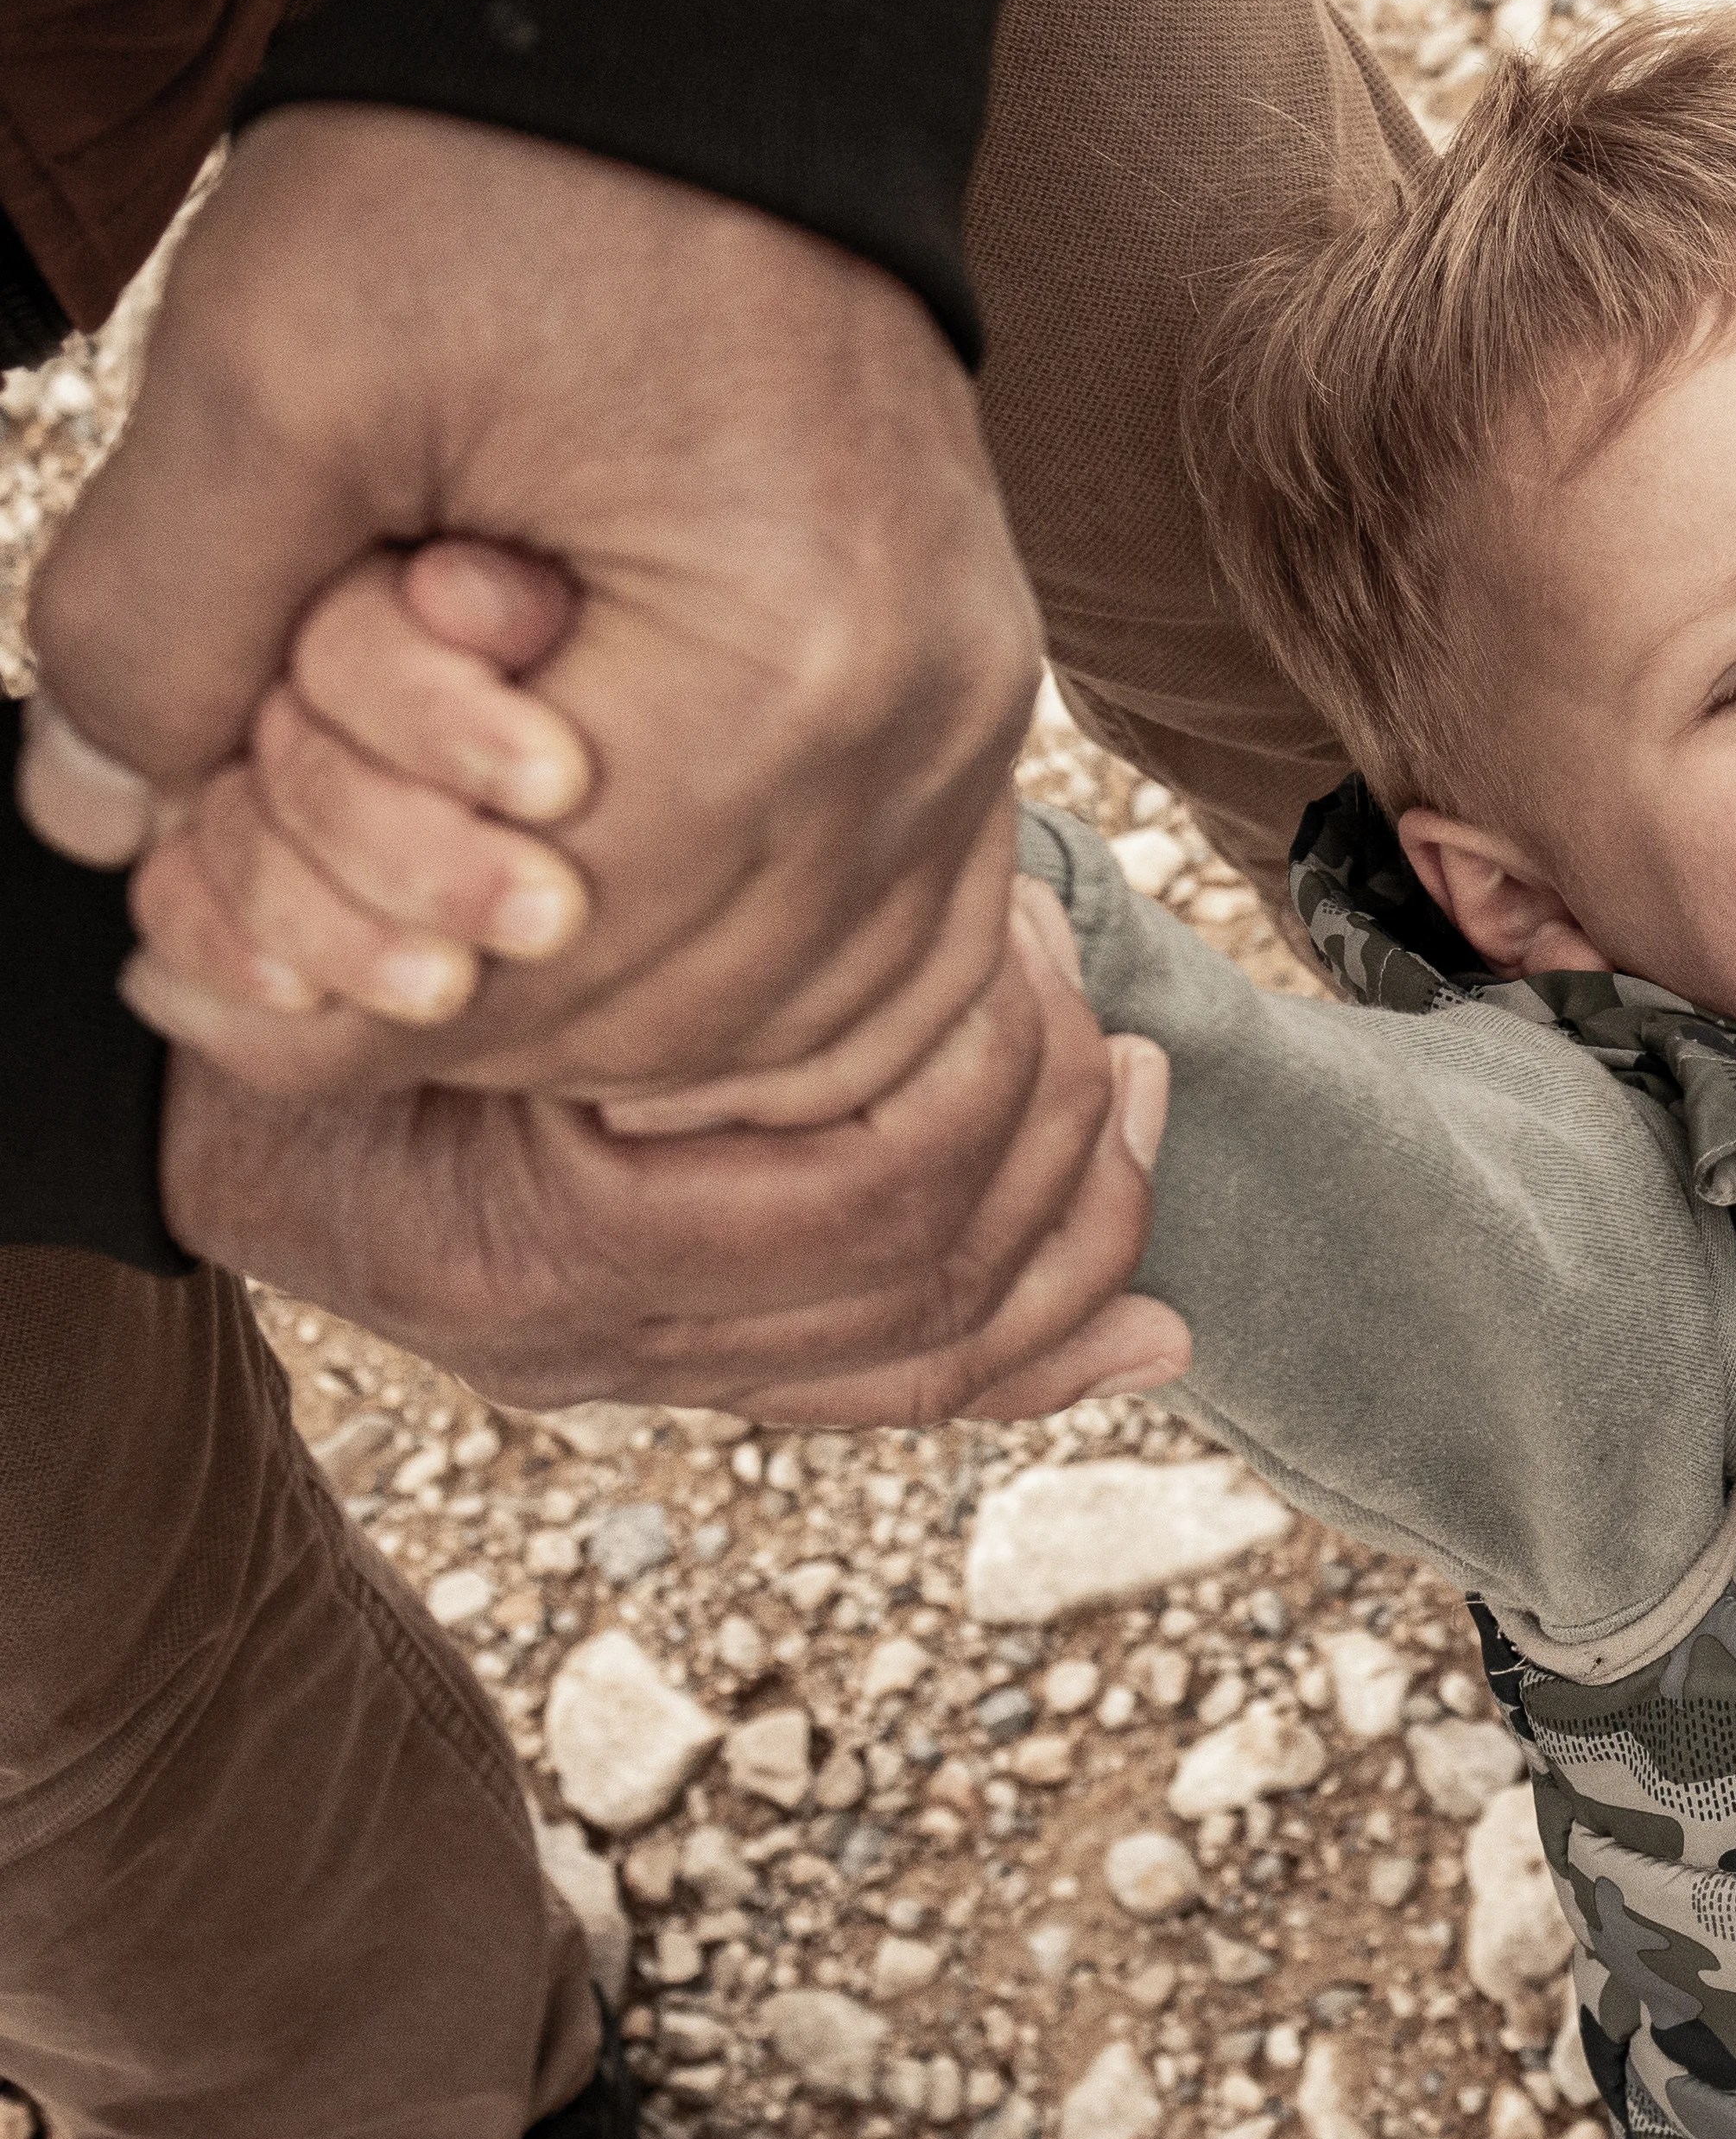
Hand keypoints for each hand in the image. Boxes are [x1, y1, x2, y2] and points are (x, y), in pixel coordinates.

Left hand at [20, 104, 1044, 1122]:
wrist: (719, 27)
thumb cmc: (515, 171)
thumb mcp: (272, 372)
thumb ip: (158, 624)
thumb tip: (93, 824)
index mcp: (780, 675)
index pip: (534, 962)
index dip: (330, 995)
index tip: (185, 968)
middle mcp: (919, 737)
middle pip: (661, 1022)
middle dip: (449, 1015)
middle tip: (271, 959)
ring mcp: (976, 729)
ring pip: (788, 1020)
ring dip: (596, 1029)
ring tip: (429, 962)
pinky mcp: (979, 703)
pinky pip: (902, 952)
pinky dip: (764, 1008)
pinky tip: (638, 990)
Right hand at [164, 878, 1192, 1425]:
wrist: (194, 1081)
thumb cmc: (295, 940)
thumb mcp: (382, 880)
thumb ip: (555, 875)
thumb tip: (641, 738)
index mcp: (546, 1233)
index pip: (861, 1192)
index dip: (983, 1076)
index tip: (1027, 950)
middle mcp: (590, 1342)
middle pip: (917, 1288)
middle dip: (1059, 1155)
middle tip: (1113, 1024)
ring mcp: (631, 1374)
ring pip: (922, 1357)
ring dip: (1070, 1239)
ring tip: (1137, 1103)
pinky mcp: (673, 1377)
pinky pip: (880, 1401)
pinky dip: (1030, 1359)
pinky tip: (1138, 1327)